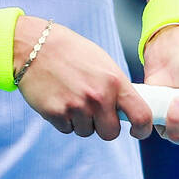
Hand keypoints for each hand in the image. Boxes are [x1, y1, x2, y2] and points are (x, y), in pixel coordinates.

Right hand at [14, 16, 153, 140]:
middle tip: (95, 112)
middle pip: (110, 133)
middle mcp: (98, 97)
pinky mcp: (56, 114)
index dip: (142, 129)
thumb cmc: (71, 52)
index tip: (137, 131)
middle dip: (104, 127)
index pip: (141, 115)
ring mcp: (76, 107)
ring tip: (71, 97)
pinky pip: (67, 129)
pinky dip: (64, 119)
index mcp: (115, 81)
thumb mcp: (103, 63)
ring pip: (86, 132)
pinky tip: (59, 99)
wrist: (35, 45)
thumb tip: (128, 109)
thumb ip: (116, 87)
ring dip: (81, 121)